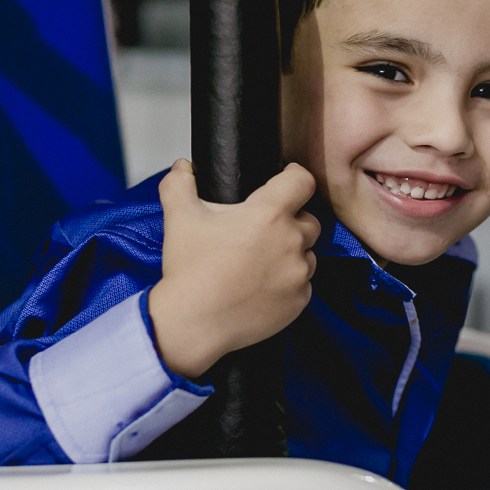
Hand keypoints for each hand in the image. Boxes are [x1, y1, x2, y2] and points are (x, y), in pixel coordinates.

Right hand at [148, 159, 319, 378]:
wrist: (192, 324)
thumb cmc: (189, 270)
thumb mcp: (180, 218)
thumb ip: (180, 184)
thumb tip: (183, 166)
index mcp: (269, 214)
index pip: (303, 181)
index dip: (294, 177)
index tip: (284, 181)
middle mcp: (291, 241)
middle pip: (309, 219)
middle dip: (292, 220)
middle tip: (264, 230)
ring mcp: (298, 274)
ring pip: (308, 254)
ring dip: (293, 253)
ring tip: (262, 261)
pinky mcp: (300, 301)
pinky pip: (304, 284)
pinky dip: (290, 282)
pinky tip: (263, 286)